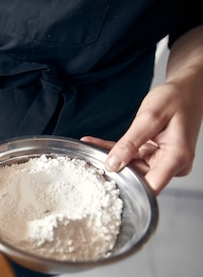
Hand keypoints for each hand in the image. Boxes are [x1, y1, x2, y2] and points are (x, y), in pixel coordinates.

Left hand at [81, 80, 201, 193]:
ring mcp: (164, 160)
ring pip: (132, 166)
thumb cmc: (176, 98)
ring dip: (112, 156)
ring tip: (90, 145)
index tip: (106, 179)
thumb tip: (113, 165)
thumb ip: (130, 142)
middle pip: (139, 177)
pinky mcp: (157, 155)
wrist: (187, 89)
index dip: (128, 187)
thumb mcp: (150, 117)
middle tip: (90, 158)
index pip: (151, 187)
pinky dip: (117, 150)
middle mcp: (173, 163)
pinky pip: (133, 157)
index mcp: (176, 157)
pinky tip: (96, 143)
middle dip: (114, 168)